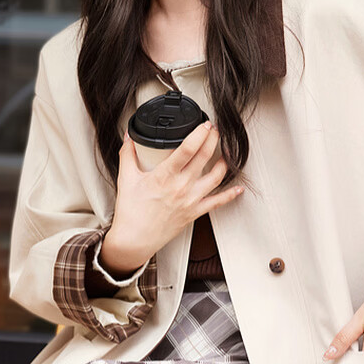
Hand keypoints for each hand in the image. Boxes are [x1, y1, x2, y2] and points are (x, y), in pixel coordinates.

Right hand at [99, 122, 243, 274]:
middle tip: (215, 131)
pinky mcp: (195, 212)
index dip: (200, 133)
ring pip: (216, 177)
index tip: (204, 124)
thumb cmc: (131, 212)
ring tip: (225, 152)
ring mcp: (190, 200)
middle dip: (213, 140)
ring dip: (224, 162)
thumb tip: (128, 137)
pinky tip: (237, 188)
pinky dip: (230, 195)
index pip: (188, 149)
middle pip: (204, 157)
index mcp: (164, 176)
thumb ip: (128, 154)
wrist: (135, 239)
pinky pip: (217, 202)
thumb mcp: (126, 179)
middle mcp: (181, 187)